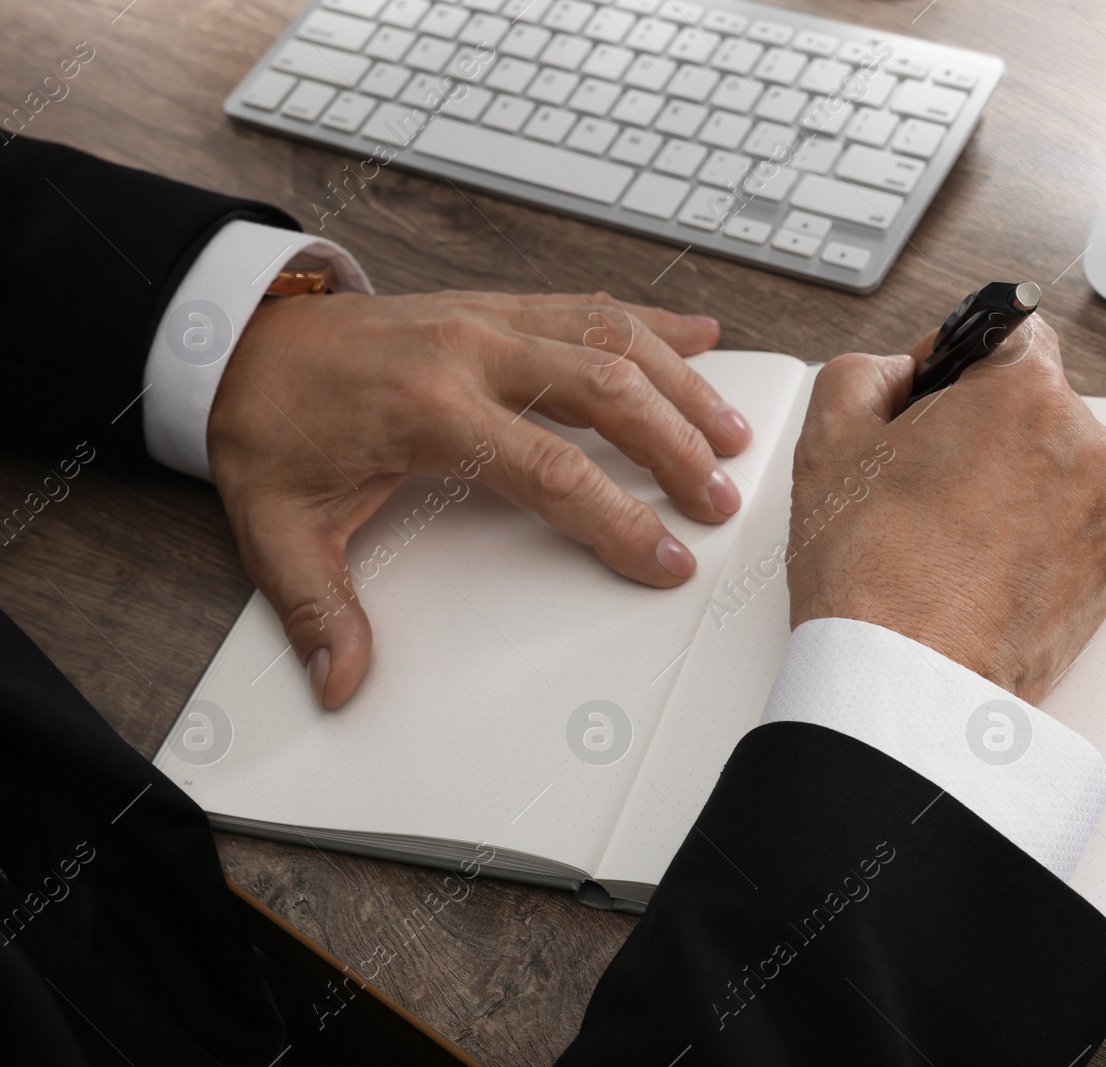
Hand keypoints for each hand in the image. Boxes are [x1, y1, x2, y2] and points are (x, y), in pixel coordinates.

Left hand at [209, 290, 751, 708]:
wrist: (241, 337)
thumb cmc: (270, 422)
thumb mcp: (277, 525)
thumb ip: (317, 607)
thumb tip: (342, 681)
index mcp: (428, 409)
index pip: (551, 471)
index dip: (619, 521)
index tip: (665, 557)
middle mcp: (472, 352)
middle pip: (606, 390)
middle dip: (675, 446)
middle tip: (719, 497)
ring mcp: (490, 319)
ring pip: (611, 335)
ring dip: (680, 381)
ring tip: (729, 431)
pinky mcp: (496, 306)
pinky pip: (587, 303)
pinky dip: (650, 321)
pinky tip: (697, 335)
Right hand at [786, 319, 1105, 703]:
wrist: (907, 681)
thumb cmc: (872, 572)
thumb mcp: (830, 436)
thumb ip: (866, 372)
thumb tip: (898, 374)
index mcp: (1027, 394)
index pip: (1010, 329)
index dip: (958, 359)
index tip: (931, 393)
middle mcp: (1086, 447)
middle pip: (1031, 405)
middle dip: (981, 429)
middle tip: (918, 479)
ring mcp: (1104, 517)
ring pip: (1050, 470)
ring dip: (1006, 485)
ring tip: (941, 535)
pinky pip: (1066, 530)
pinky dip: (1027, 540)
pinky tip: (970, 570)